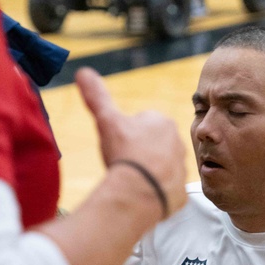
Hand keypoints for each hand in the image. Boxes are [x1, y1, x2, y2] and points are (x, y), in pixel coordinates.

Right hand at [75, 67, 186, 217]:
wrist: (140, 192)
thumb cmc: (125, 153)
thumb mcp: (107, 121)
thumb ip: (97, 96)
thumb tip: (83, 71)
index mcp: (162, 122)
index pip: (141, 125)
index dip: (125, 136)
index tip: (120, 147)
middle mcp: (178, 142)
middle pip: (151, 146)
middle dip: (138, 153)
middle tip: (125, 163)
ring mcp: (181, 167)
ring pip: (159, 167)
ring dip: (147, 172)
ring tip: (133, 179)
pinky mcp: (181, 190)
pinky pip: (166, 188)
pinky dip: (154, 191)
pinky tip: (142, 193)